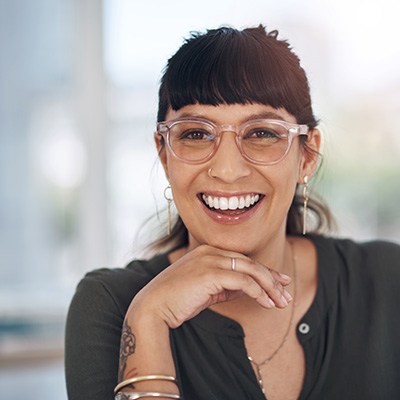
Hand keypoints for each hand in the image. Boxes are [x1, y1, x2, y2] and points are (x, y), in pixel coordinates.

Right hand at [128, 245, 292, 328]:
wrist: (153, 307)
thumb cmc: (177, 300)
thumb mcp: (206, 290)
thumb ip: (226, 286)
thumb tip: (249, 289)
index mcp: (208, 251)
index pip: (243, 260)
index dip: (264, 272)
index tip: (280, 282)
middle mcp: (211, 251)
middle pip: (250, 263)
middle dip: (272, 279)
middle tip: (286, 294)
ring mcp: (211, 260)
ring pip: (251, 270)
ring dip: (270, 287)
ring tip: (281, 302)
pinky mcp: (211, 272)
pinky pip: (244, 281)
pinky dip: (259, 292)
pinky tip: (267, 303)